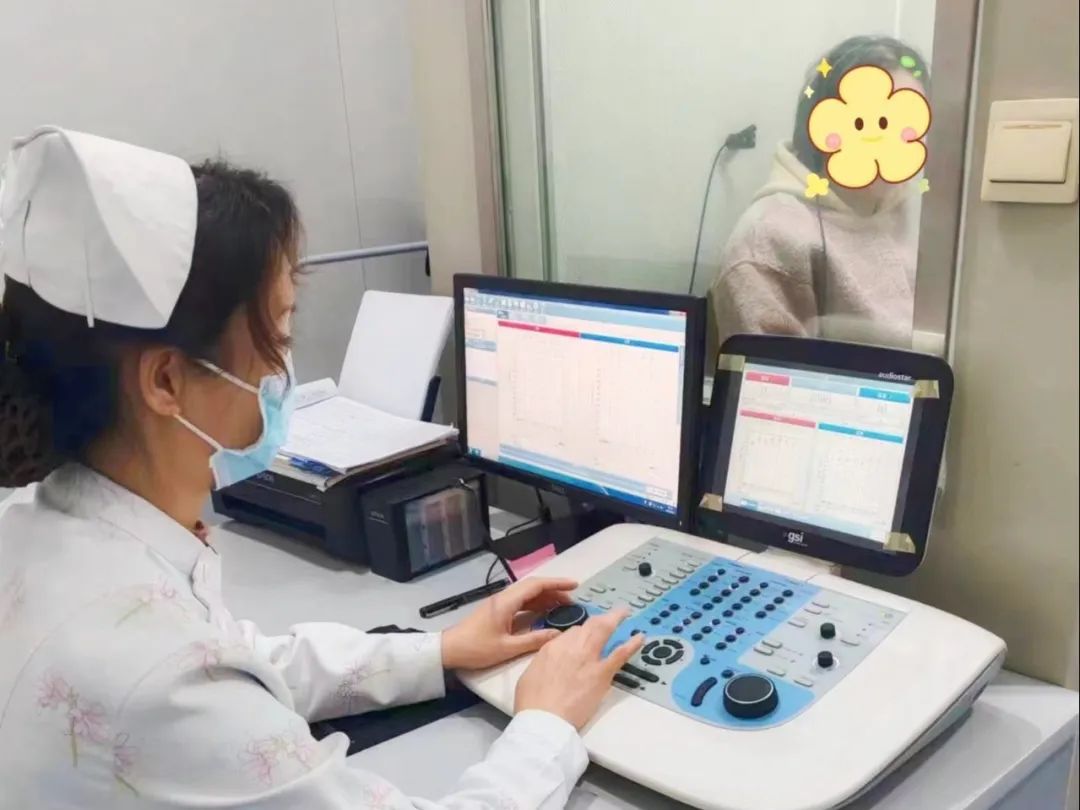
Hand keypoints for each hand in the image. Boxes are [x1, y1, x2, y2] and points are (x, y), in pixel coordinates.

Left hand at [441, 577, 577, 670]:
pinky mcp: (497, 612)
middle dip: (554, 591)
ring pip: (527, 595)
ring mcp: (499, 604)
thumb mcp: (507, 648)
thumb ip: (534, 640)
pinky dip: (535, 606)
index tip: (574, 586)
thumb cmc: (476, 648)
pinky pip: (520, 603)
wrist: (449, 650)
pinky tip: (544, 614)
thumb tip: (558, 634)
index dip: (556, 584)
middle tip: (572, 601)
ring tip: (563, 607)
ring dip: (545, 598)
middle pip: (532, 587)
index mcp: (506, 602)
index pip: (536, 585)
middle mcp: (504, 598)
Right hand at [513, 609, 643, 729]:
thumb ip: (543, 661)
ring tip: (624, 613)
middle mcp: (572, 647)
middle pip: (588, 626)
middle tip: (608, 615)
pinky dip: (631, 644)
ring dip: (615, 619)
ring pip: (604, 631)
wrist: (544, 719)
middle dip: (599, 618)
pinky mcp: (602, 673)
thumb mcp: (530, 674)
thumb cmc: (532, 702)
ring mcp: (588, 658)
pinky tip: (640, 637)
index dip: (579, 633)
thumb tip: (551, 660)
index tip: (585, 636)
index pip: (570, 632)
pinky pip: (620, 654)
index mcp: (553, 647)